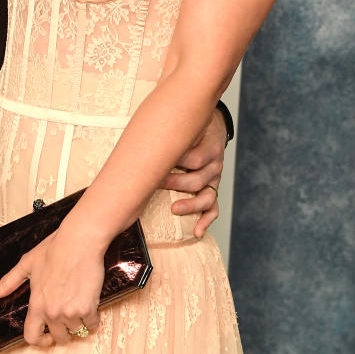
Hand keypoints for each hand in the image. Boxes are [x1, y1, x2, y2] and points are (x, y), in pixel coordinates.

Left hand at [0, 224, 104, 347]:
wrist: (80, 241)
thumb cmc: (55, 249)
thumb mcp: (27, 265)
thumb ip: (7, 283)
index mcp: (36, 304)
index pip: (32, 337)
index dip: (40, 341)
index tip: (48, 337)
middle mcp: (52, 312)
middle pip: (59, 338)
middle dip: (64, 331)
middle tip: (68, 316)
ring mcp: (70, 312)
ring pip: (77, 331)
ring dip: (79, 322)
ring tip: (78, 304)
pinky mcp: (88, 308)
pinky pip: (92, 324)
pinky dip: (93, 317)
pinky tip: (90, 303)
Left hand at [163, 105, 227, 236]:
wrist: (211, 124)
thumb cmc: (192, 125)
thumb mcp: (186, 122)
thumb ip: (171, 129)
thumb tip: (140, 134)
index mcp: (209, 146)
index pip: (196, 159)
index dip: (177, 162)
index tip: (158, 164)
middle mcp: (214, 164)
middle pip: (198, 180)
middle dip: (176, 183)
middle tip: (158, 183)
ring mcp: (214, 178)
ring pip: (207, 197)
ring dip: (190, 205)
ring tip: (174, 209)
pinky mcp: (212, 188)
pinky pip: (213, 208)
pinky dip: (206, 221)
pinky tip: (198, 231)